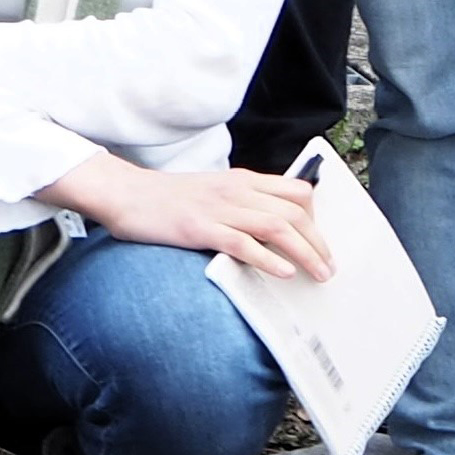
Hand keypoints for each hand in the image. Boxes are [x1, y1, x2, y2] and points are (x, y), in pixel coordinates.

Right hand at [71, 160, 332, 281]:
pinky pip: (243, 242)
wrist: (126, 194)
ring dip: (306, 252)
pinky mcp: (200, 227)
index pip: (297, 191)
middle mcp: (235, 190)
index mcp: (240, 180)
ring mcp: (218, 208)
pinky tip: (283, 272)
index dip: (317, 218)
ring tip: (318, 274)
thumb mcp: (212, 191)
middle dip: (319, 242)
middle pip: (295, 212)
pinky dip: (268, 258)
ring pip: (277, 226)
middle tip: (328, 267)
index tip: (321, 242)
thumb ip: (241, 202)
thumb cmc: (166, 198)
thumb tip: (268, 227)